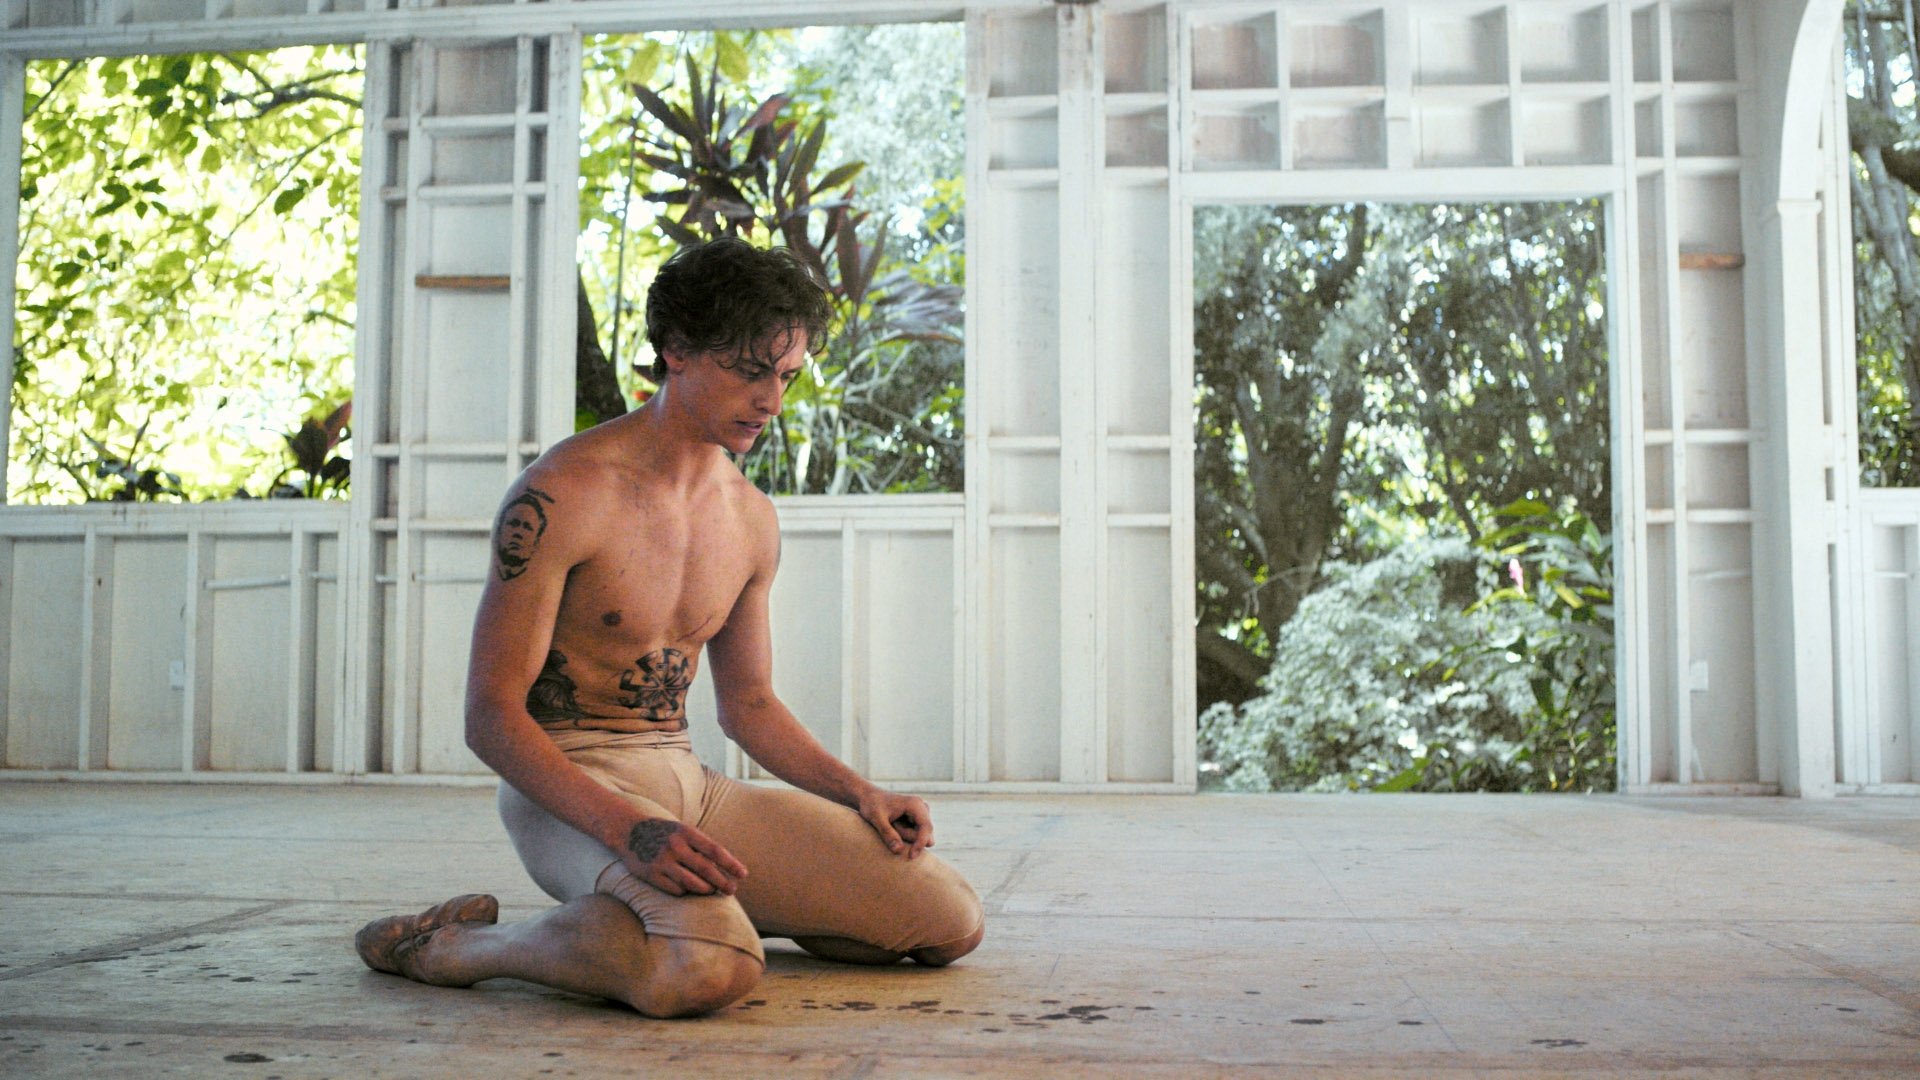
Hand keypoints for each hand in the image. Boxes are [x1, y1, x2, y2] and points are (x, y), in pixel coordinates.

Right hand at [622, 818, 747, 895]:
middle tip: (732, 890)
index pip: (714, 850)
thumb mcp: (682, 831)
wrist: (628, 830)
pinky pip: (675, 889)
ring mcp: (662, 861)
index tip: (743, 874)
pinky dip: (685, 890)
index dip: (731, 864)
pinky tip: (687, 889)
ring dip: (705, 889)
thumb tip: (724, 867)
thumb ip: (700, 846)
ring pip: (691, 883)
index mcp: (686, 832)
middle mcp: (675, 846)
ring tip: (712, 891)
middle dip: (722, 881)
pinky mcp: (651, 875)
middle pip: (705, 869)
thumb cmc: (663, 832)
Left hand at [856, 788, 934, 858]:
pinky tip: (894, 824)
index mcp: (915, 804)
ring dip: (904, 835)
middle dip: (906, 835)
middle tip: (891, 825)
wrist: (868, 797)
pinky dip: (904, 834)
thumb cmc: (872, 805)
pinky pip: (916, 834)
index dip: (920, 843)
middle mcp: (922, 807)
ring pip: (919, 834)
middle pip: (923, 833)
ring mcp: (921, 813)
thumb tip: (899, 851)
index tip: (911, 856)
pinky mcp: (917, 819)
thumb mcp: (877, 819)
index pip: (926, 827)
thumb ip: (887, 834)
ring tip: (891, 823)